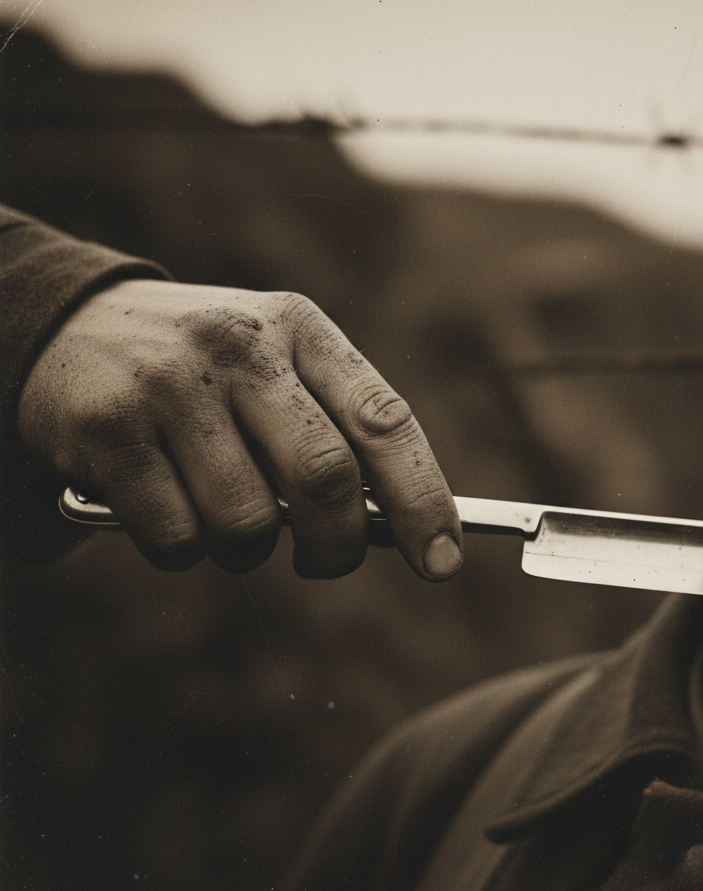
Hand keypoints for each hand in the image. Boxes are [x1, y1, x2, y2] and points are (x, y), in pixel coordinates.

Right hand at [17, 280, 462, 578]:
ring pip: (250, 523)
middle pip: (326, 478)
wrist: (72, 328)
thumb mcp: (278, 368)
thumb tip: (393, 529)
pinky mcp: (108, 431)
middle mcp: (241, 348)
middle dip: (339, 546)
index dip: (424, 499)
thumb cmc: (208, 372)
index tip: (443, 561)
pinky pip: (178, 540)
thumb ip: (334, 432)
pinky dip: (185, 551)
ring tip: (226, 518)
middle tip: (325, 562)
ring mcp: (171, 386)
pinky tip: (166, 508)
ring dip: (250, 551)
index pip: (385, 421)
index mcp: (302, 331)